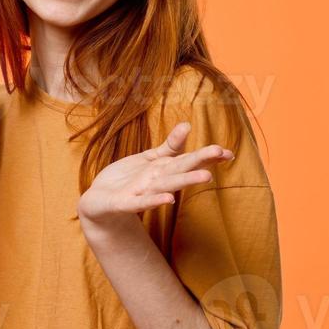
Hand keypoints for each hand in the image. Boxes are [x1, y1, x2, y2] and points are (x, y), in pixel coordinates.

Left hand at [77, 121, 233, 226]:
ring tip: (206, 176)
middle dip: (200, 162)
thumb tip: (188, 124)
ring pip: (167, 185)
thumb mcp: (150, 159)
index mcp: (165, 170)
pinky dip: (154, 200)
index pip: (188, 160)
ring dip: (186, 180)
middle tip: (222, 153)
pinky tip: (169, 199)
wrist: (99, 201)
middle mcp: (158, 181)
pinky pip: (141, 202)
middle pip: (181, 169)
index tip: (228, 152)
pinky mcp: (125, 203)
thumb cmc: (128, 179)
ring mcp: (143, 193)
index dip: (207, 156)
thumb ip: (171, 146)